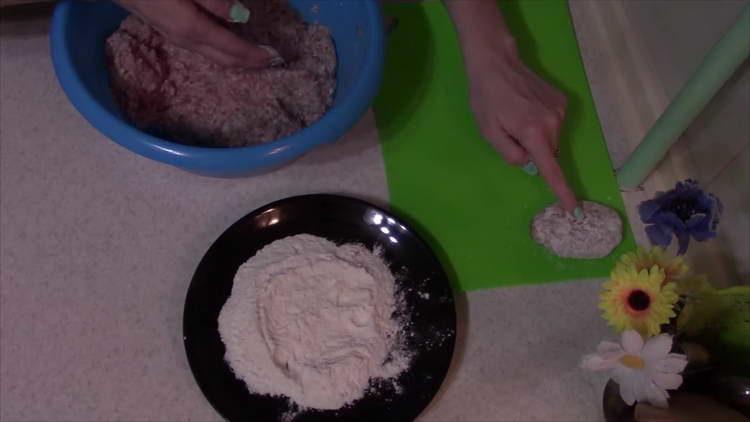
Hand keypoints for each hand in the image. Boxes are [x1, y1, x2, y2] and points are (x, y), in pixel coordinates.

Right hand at [115, 0, 282, 68]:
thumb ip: (212, 0)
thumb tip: (240, 15)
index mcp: (191, 28)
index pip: (230, 48)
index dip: (253, 55)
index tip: (274, 58)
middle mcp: (183, 39)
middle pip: (222, 58)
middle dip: (247, 63)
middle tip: (271, 62)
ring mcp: (173, 36)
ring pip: (210, 55)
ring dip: (233, 59)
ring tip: (252, 58)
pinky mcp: (166, 28)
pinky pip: (200, 47)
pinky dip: (219, 50)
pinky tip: (224, 45)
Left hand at [467, 46, 577, 211]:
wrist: (497, 63)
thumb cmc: (487, 99)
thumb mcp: (489, 132)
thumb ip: (509, 153)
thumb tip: (528, 163)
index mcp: (533, 133)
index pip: (551, 169)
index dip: (561, 190)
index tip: (572, 208)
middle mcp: (553, 122)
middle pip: (549, 153)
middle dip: (534, 153)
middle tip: (511, 133)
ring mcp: (560, 110)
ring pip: (552, 140)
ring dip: (537, 138)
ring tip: (517, 117)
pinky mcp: (562, 100)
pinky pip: (553, 125)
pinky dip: (542, 125)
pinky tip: (527, 108)